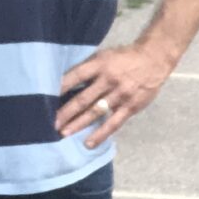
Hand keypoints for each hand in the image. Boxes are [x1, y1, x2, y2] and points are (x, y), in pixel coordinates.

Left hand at [58, 39, 178, 147]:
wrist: (154, 59)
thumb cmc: (125, 57)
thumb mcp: (105, 55)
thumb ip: (89, 68)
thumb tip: (67, 83)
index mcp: (100, 64)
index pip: (76, 76)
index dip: (60, 87)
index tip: (44, 98)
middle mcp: (109, 80)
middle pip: (83, 98)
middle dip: (65, 112)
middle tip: (51, 123)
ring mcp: (120, 95)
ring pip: (95, 112)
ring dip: (78, 124)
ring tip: (63, 133)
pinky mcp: (130, 107)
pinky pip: (113, 123)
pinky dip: (101, 134)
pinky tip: (89, 143)